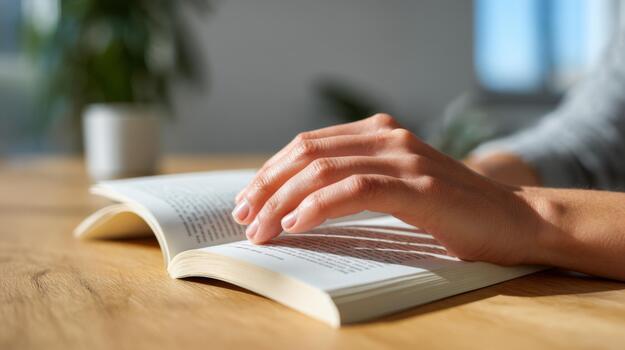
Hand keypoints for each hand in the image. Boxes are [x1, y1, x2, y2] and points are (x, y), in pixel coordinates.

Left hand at [231, 114, 545, 265]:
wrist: (516, 220)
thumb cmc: (453, 212)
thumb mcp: (398, 188)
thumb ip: (358, 182)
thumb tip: (298, 202)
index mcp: (379, 134)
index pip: (308, 145)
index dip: (271, 171)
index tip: (248, 198)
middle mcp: (388, 137)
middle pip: (307, 154)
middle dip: (267, 186)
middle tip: (243, 216)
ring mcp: (404, 159)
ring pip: (324, 170)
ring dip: (283, 201)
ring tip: (261, 228)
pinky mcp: (419, 186)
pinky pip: (355, 190)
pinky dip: (318, 207)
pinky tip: (296, 224)